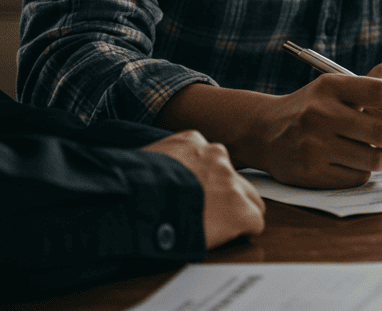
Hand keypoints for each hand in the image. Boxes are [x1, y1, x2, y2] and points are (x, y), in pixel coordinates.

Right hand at [143, 130, 265, 249]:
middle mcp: (215, 156)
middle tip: (206, 214)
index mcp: (191, 142)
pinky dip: (240, 232)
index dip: (204, 183)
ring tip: (212, 228)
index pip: (211, 161)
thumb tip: (150, 176)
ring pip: (248, 200)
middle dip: (224, 196)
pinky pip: (253, 222)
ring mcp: (231, 182)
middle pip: (234, 178)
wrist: (134, 201)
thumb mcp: (141, 161)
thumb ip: (159, 162)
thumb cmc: (128, 186)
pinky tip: (221, 238)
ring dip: (233, 213)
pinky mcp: (239, 210)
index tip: (193, 194)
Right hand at [253, 74, 381, 187]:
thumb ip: (369, 101)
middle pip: (381, 131)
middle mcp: (320, 113)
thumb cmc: (311, 109)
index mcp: (331, 87)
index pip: (381, 91)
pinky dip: (362, 172)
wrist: (263, 131)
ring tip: (378, 155)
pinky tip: (350, 163)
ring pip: (373, 158)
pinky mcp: (309, 172)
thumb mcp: (333, 92)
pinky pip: (356, 177)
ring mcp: (312, 144)